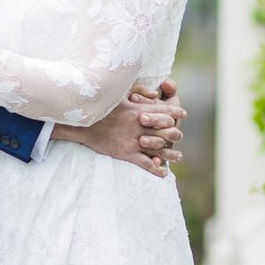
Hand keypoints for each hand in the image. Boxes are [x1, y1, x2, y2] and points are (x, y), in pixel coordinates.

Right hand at [57, 79, 185, 176]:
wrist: (81, 123)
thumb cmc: (99, 106)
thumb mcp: (117, 95)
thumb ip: (137, 92)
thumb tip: (154, 94)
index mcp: (139, 110)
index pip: (164, 110)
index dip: (176, 111)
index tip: (183, 113)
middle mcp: (140, 126)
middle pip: (166, 130)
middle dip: (175, 132)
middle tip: (179, 134)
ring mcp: (134, 141)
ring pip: (159, 148)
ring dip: (170, 153)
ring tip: (178, 156)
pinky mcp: (126, 153)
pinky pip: (145, 163)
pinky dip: (156, 168)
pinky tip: (163, 172)